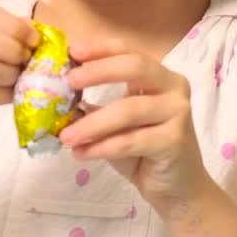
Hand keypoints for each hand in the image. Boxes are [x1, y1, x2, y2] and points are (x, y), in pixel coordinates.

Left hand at [60, 42, 210, 206]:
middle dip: (99, 72)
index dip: (100, 49)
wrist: (176, 187)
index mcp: (159, 76)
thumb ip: (96, 105)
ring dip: (92, 124)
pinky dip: (102, 147)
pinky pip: (131, 140)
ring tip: (65, 136)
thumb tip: (58, 94)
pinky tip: (81, 153)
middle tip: (69, 81)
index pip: (129, 51)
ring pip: (128, 110)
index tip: (72, 51)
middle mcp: (173, 87)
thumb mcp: (116, 124)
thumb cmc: (143, 151)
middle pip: (135, 68)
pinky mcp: (175, 140)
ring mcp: (178, 112)